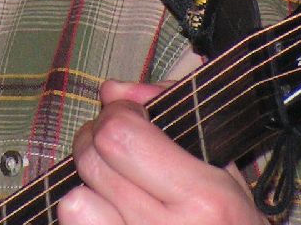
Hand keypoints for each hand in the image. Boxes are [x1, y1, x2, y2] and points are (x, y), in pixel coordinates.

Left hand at [55, 80, 265, 224]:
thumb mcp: (225, 173)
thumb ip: (175, 120)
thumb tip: (112, 89)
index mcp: (204, 198)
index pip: (121, 136)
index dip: (118, 113)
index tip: (132, 114)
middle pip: (93, 160)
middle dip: (96, 137)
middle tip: (114, 140)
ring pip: (75, 199)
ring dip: (89, 182)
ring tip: (112, 180)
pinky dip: (85, 213)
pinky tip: (108, 211)